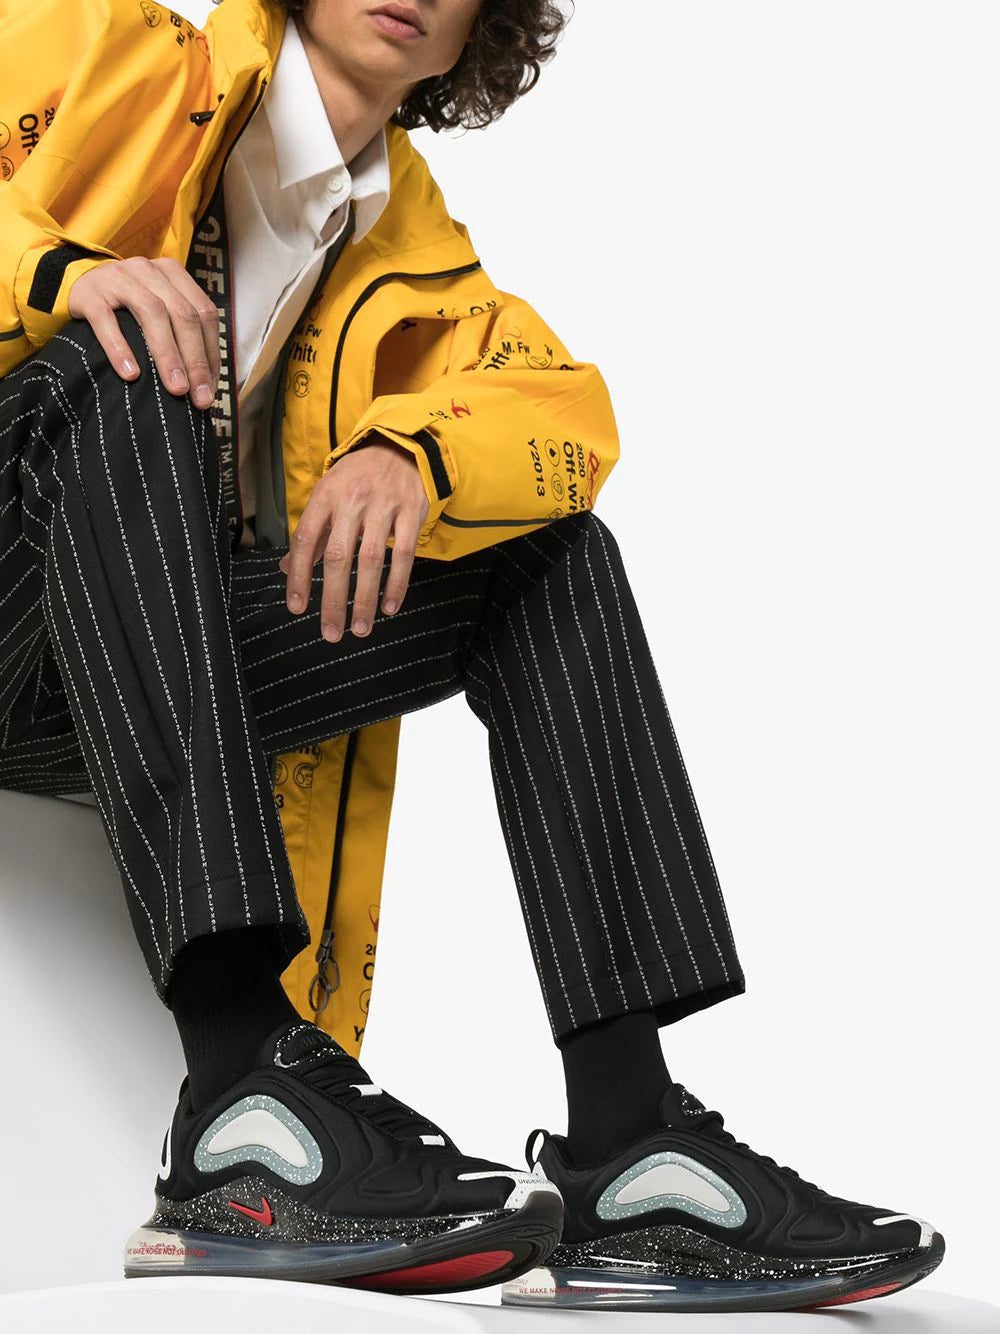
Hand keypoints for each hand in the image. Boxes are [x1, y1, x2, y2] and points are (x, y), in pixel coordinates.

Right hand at [67, 257, 219, 408]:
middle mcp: (148, 271)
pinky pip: (106, 321)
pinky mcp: (89, 293)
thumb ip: (182, 335)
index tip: (211, 388)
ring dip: (167, 354)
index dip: (211, 352)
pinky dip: (120, 348)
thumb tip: (207, 385)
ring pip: (151, 313)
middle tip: (199, 397)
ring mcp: (118, 278)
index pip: (203, 313)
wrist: (75, 287)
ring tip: (176, 388)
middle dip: (195, 359)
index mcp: (173, 274)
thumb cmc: (126, 309)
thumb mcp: (158, 312)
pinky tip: (131, 374)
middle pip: (182, 314)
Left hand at [278, 436, 428, 639]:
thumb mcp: (328, 495)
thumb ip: (311, 533)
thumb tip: (288, 569)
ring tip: (360, 629)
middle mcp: (352, 500)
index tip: (297, 608)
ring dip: (365, 599)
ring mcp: (384, 505)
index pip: (306, 540)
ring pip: (371, 559)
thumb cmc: (358, 478)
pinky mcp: (411, 511)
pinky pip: (404, 554)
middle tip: (331, 633)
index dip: (300, 576)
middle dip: (334, 599)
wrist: (401, 447)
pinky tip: (390, 607)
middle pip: (338, 556)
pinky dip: (397, 583)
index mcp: (325, 495)